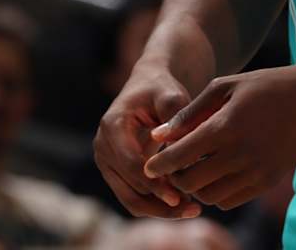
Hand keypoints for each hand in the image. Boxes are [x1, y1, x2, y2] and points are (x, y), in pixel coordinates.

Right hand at [95, 66, 199, 218]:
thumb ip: (175, 117)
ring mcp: (107, 163)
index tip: (179, 195)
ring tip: (191, 210)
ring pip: (130, 198)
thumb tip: (178, 151)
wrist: (148, 86)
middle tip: (192, 209)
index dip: (154, 182)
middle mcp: (103, 147)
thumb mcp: (171, 95)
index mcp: (112, 127)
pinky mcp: (117, 173)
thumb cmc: (162, 89)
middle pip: (128, 188)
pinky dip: (156, 204)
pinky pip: (133, 196)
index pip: (130, 164)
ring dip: (158, 209)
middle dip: (159, 203)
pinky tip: (183, 204)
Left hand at [142, 62, 295, 210]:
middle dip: (176, 178)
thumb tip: (157, 136)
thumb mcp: (226, 86)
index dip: (158, 165)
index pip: (179, 157)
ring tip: (197, 171)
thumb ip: (190, 112)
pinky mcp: (267, 181)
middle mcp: (240, 153)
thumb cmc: (267, 86)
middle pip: (190, 183)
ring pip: (209, 197)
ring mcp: (256, 170)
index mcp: (226, 126)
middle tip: (175, 168)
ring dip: (197, 188)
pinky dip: (217, 193)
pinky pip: (230, 201)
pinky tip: (219, 175)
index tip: (150, 165)